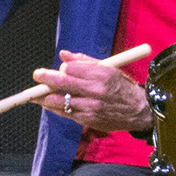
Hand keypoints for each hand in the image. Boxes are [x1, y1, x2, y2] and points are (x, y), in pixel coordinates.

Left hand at [33, 50, 152, 131]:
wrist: (139, 111)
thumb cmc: (122, 87)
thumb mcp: (109, 68)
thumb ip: (84, 61)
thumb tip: (64, 55)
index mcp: (101, 74)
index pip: (71, 68)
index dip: (62, 68)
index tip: (57, 69)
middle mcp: (95, 91)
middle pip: (63, 83)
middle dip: (45, 78)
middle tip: (37, 75)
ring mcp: (91, 107)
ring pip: (60, 101)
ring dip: (45, 97)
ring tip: (37, 95)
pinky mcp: (88, 120)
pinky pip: (66, 113)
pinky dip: (55, 108)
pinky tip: (49, 104)